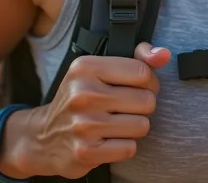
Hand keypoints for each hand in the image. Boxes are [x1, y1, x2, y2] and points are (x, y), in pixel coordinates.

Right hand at [0, 42, 170, 178]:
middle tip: (123, 109)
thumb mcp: (99, 71)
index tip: (136, 87)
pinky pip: (130, 148)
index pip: (142, 72)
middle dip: (141, 107)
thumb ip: (137, 58)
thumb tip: (164, 54)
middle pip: (146, 100)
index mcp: (86, 68)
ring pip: (142, 126)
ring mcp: (83, 125)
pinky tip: (107, 141)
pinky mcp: (86, 152)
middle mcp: (82, 94)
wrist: (42, 138)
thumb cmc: (80, 100)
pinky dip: (123, 146)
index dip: (148, 82)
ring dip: (133, 128)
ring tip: (114, 125)